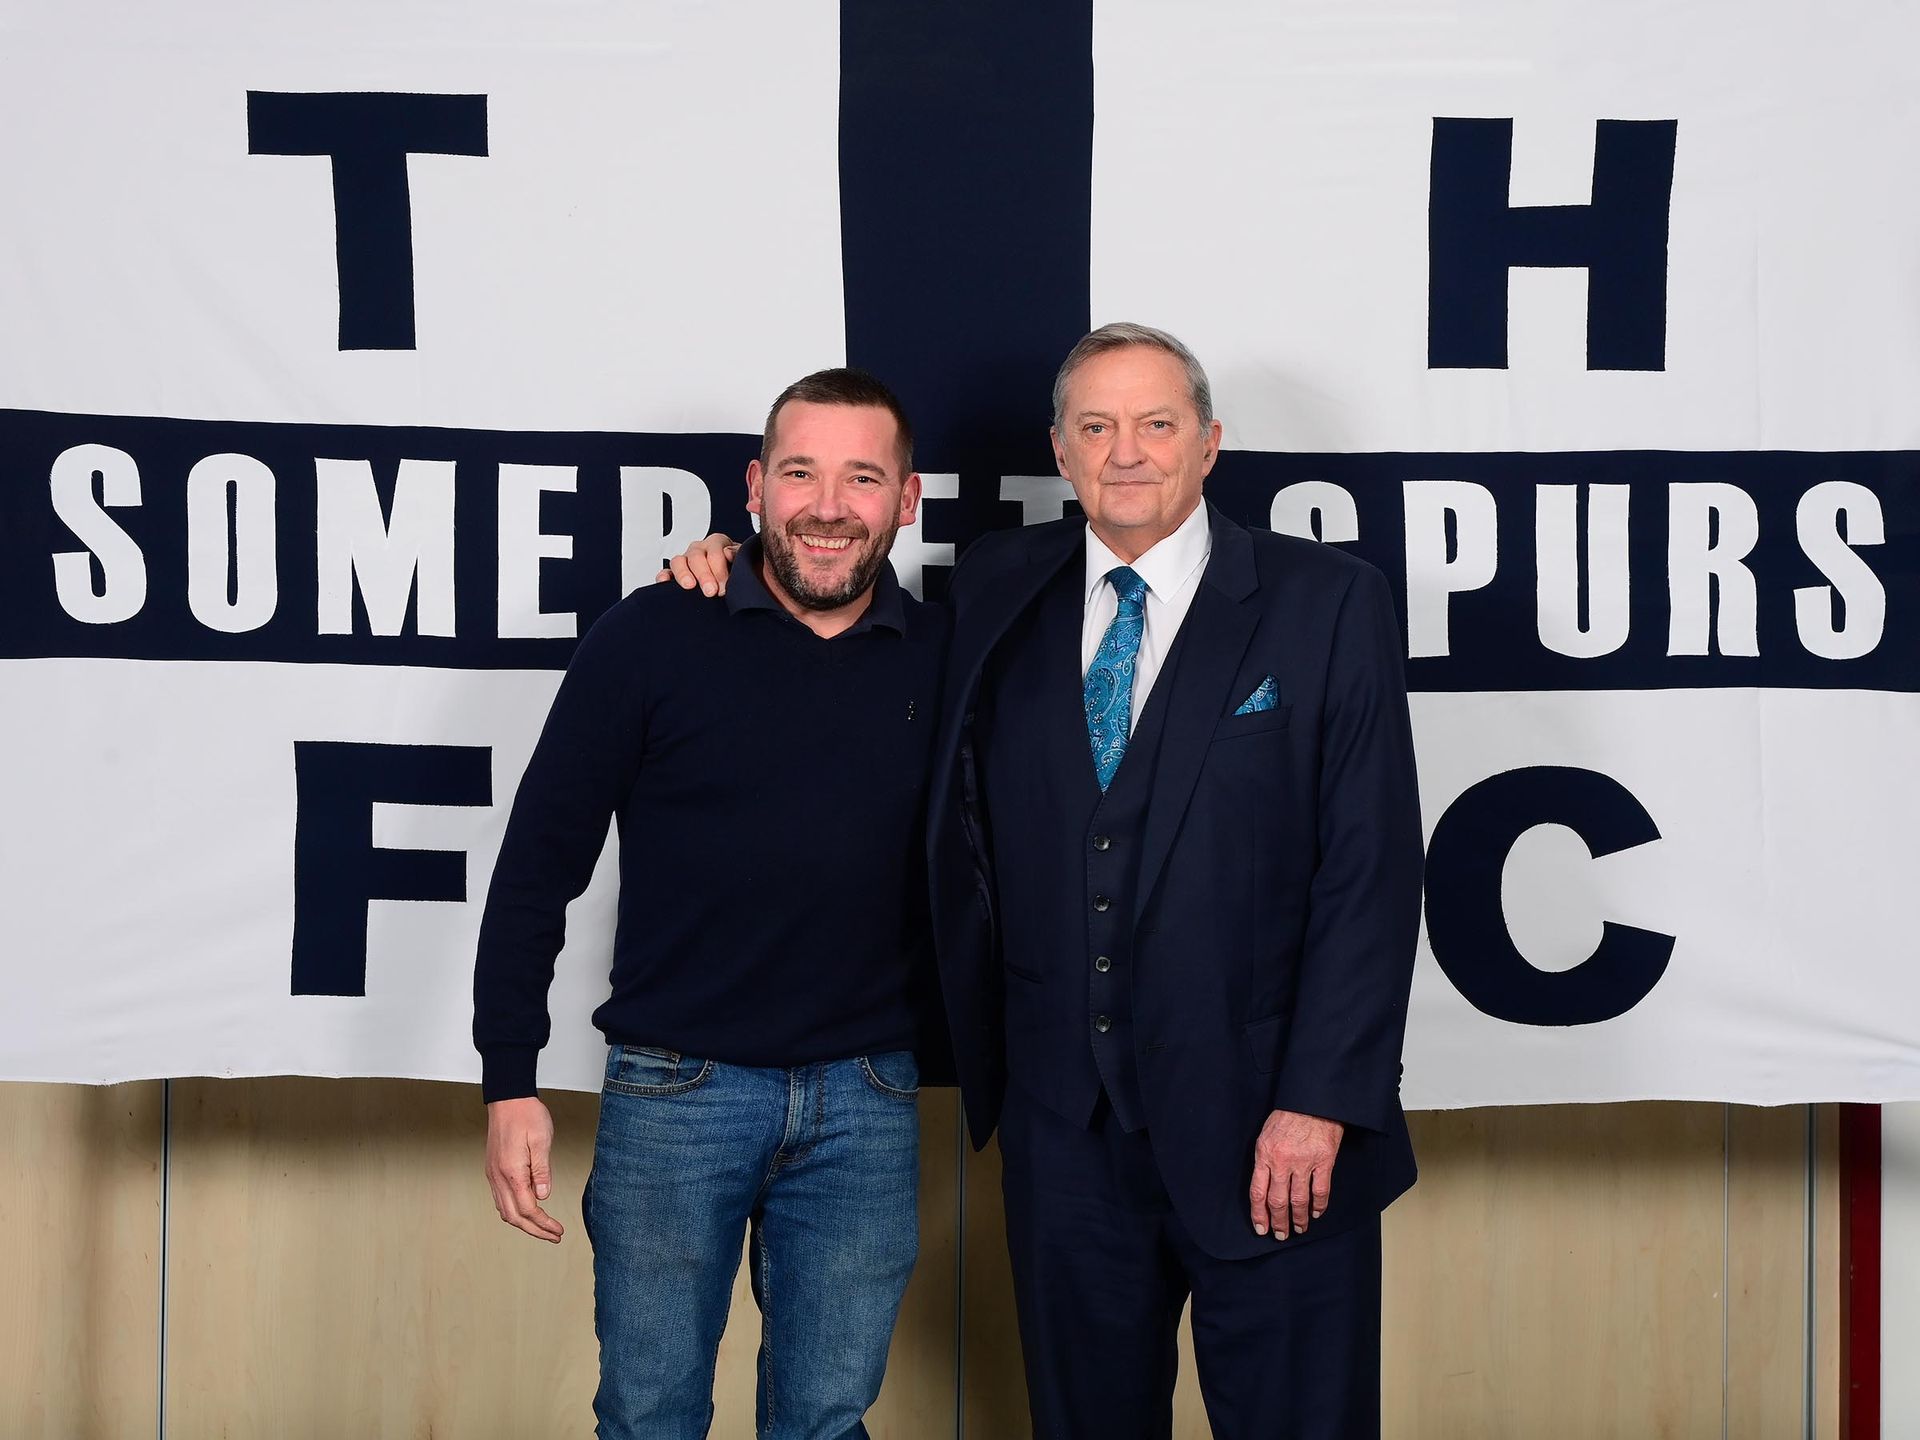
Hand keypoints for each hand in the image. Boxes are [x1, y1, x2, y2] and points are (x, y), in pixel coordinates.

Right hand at [485, 1096, 563, 1242]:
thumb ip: (542, 1170)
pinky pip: (501, 1199)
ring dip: (524, 1224)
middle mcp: (498, 1177)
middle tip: (554, 1236)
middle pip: (514, 1217)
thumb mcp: (541, 1140)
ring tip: (543, 1228)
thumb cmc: (527, 1115)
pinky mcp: (493, 1170)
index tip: (558, 1230)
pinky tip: (526, 1210)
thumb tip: (544, 1196)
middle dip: (534, 1231)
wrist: (508, 1099)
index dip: (544, 1224)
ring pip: (505, 1211)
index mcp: (511, 1172)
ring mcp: (493, 1174)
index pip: (527, 1209)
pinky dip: (514, 1211)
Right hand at [653, 533, 740, 594]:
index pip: (715, 553)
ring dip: (684, 574)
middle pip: (696, 557)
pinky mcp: (676, 573)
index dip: (719, 570)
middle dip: (704, 575)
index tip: (723, 588)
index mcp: (717, 543)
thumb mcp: (744, 559)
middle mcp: (700, 549)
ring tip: (689, 586)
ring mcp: (686, 560)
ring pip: (678, 561)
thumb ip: (738, 553)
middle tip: (710, 591)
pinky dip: (664, 576)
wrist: (738, 580)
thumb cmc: (740, 568)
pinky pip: (667, 572)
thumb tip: (728, 553)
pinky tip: (665, 582)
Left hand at [1248, 1109, 1343, 1239]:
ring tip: (1298, 1229)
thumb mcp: (1266, 1134)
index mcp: (1264, 1154)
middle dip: (1278, 1222)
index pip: (1257, 1192)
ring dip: (1297, 1219)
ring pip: (1299, 1200)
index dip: (1259, 1214)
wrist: (1313, 1099)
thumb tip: (1264, 1182)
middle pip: (1278, 1201)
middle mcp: (1282, 1161)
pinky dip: (1318, 1206)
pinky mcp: (1324, 1161)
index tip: (1261, 1228)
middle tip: (1281, 1235)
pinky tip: (1315, 1214)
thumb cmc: (1289, 1114)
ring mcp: (1304, 1162)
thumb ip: (1264, 1158)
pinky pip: (1320, 1191)